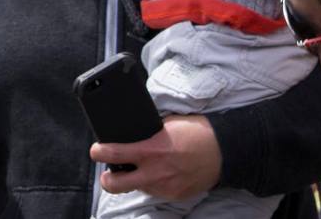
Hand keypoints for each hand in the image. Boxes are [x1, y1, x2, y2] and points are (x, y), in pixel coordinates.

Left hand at [89, 115, 220, 199]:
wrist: (224, 151)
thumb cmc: (196, 132)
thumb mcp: (167, 124)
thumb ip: (147, 133)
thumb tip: (131, 134)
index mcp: (151, 150)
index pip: (114, 153)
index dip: (98, 152)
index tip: (96, 150)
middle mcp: (154, 172)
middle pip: (115, 184)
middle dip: (106, 179)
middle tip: (107, 172)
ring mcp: (164, 187)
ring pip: (137, 188)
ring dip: (135, 179)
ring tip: (143, 168)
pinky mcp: (174, 196)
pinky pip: (154, 192)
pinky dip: (152, 183)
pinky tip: (160, 173)